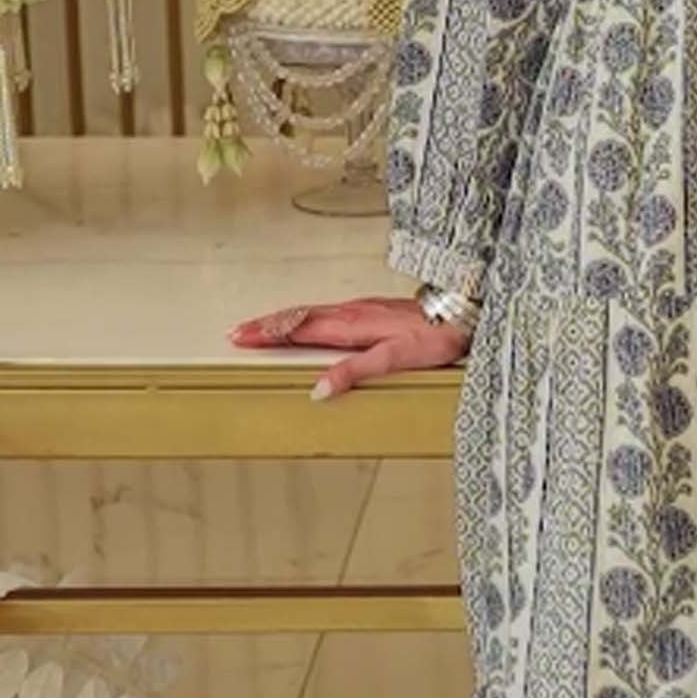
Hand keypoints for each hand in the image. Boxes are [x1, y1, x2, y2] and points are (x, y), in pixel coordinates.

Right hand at [226, 297, 473, 399]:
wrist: (460, 316)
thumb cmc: (432, 338)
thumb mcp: (393, 360)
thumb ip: (354, 372)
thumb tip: (319, 389)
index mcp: (350, 325)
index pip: (299, 328)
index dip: (268, 333)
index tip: (241, 336)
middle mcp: (351, 312)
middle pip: (298, 317)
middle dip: (265, 325)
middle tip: (236, 332)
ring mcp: (359, 308)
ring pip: (311, 312)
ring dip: (282, 319)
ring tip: (259, 327)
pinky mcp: (369, 309)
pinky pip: (325, 311)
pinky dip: (304, 316)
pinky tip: (303, 323)